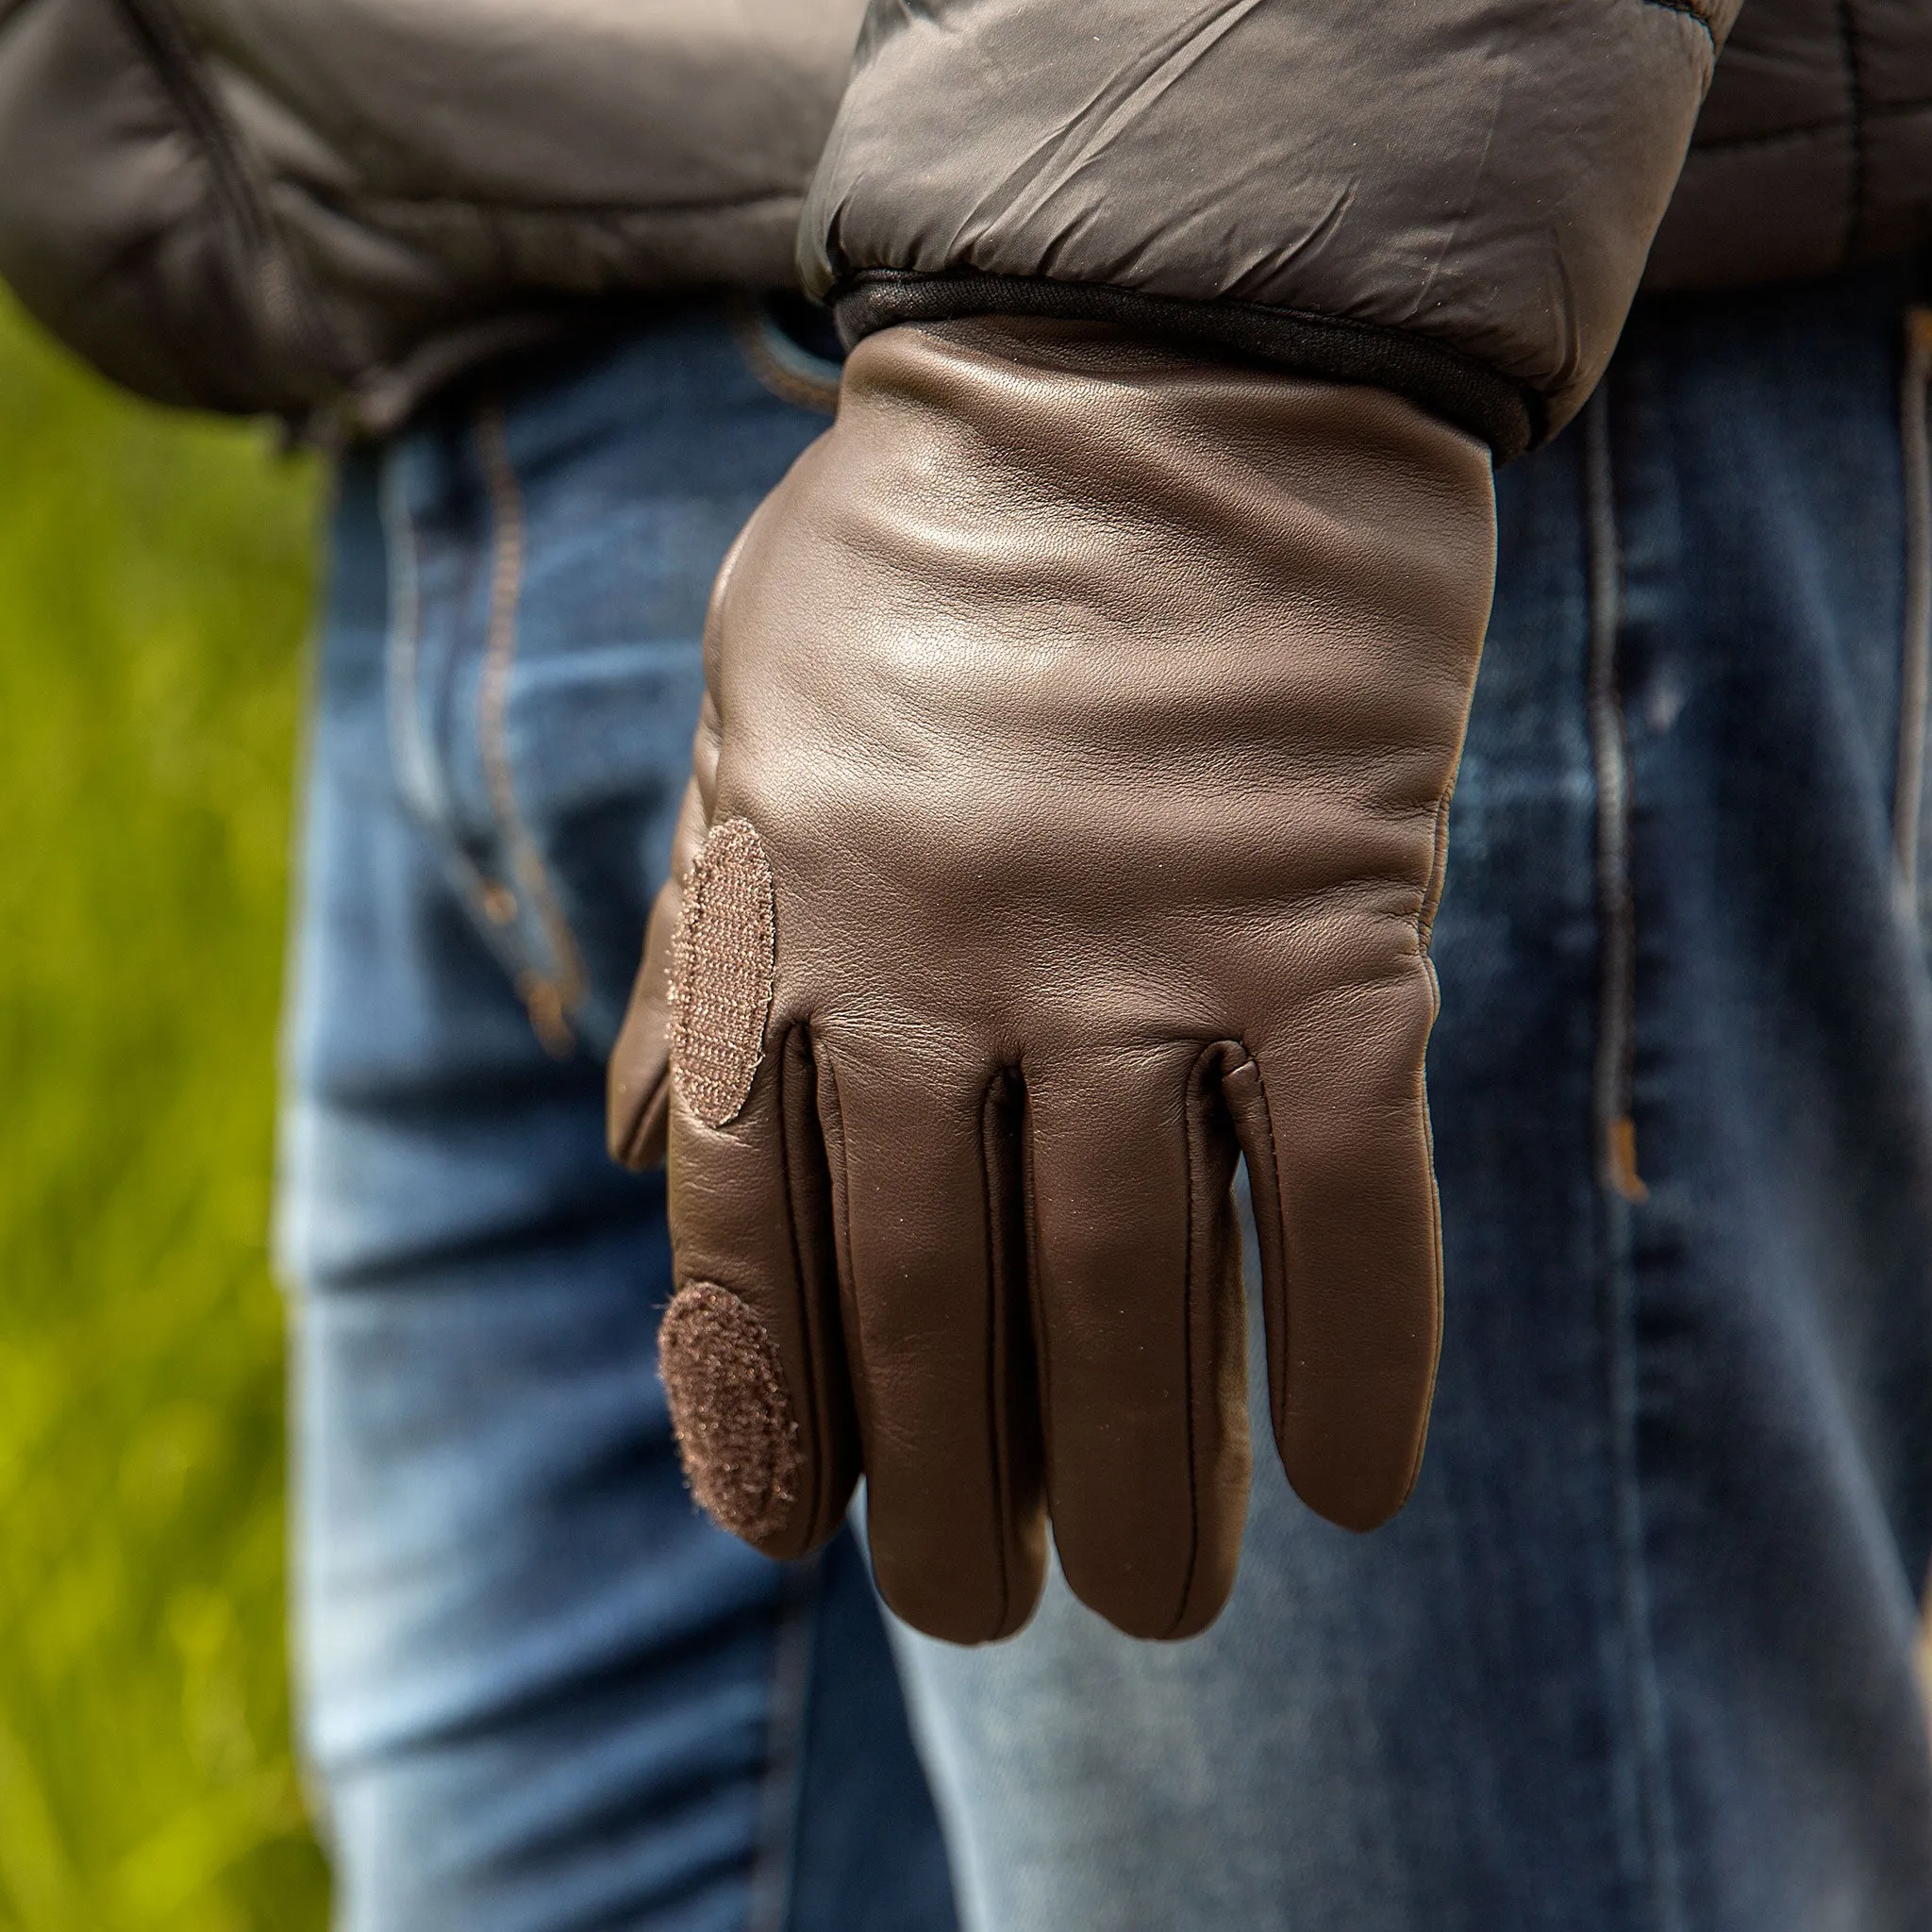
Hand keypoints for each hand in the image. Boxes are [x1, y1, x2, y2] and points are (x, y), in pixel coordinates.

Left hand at [610, 318, 1493, 1642]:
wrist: (1147, 367)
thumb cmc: (928, 567)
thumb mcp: (738, 735)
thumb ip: (698, 951)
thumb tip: (635, 1156)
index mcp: (787, 922)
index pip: (750, 1236)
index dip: (773, 1410)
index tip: (807, 1531)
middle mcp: (945, 962)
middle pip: (939, 1307)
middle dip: (953, 1501)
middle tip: (985, 1609)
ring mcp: (1140, 947)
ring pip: (1132, 1292)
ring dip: (1148, 1483)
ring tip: (1158, 1606)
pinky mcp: (1327, 915)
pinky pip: (1348, 1188)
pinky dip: (1356, 1352)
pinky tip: (1354, 1484)